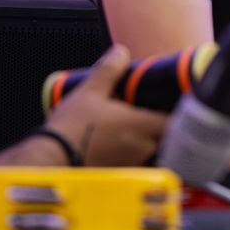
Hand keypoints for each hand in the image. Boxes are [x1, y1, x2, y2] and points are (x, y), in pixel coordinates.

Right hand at [43, 45, 167, 165]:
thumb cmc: (70, 128)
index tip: (174, 104)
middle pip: (167, 138)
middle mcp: (142, 148)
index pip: (176, 122)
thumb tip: (121, 53)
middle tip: (154, 112)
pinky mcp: (121, 176)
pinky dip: (135, 154)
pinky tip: (121, 145)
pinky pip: (138, 164)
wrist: (49, 160)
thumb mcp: (90, 90)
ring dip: (149, 140)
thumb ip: (109, 70)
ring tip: (135, 128)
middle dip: (164, 126)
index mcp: (140, 125)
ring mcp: (133, 165)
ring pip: (153, 151)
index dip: (179, 113)